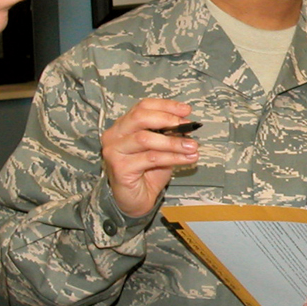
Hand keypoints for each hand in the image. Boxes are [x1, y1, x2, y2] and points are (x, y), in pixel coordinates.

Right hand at [101, 100, 199, 218]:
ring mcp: (114, 151)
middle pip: (140, 118)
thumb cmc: (147, 172)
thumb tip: (187, 124)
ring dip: (173, 142)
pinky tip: (186, 159)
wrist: (136, 200)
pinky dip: (172, 157)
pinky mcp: (120, 168)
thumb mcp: (161, 148)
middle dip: (167, 119)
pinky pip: (150, 158)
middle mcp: (114, 135)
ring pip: (146, 139)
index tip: (186, 110)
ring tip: (192, 146)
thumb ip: (168, 134)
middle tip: (187, 126)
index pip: (143, 106)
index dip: (165, 106)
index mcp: (123, 125)